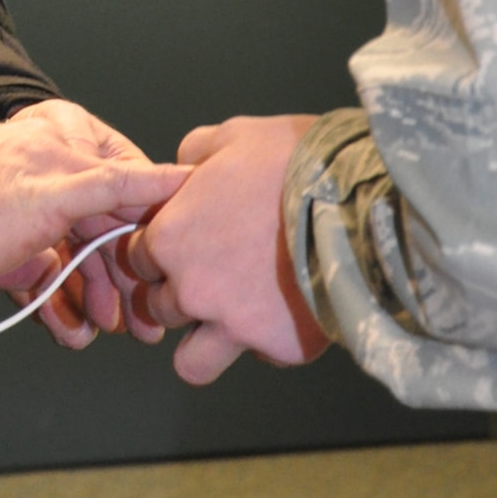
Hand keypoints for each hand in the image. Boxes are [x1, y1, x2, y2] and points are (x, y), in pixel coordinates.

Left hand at [0, 98, 187, 309]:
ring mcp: (23, 213)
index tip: (173, 264)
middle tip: (142, 322)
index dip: (152, 227)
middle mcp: (46, 173)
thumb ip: (116, 187)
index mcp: (62, 142)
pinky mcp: (1, 250)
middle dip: (121, 277)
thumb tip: (178, 176)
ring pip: (74, 257)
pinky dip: (56, 305)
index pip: (128, 182)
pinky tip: (67, 330)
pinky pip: (42, 278)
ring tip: (99, 329)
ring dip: (90, 298)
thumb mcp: (52, 193)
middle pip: (102, 227)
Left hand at [124, 115, 328, 384]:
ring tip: (235, 316)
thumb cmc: (292, 161)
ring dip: (207, 341)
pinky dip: (269, 339)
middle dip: (182, 293)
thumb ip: (193, 154)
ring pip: (193, 363)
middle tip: (216, 275)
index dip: (159, 250)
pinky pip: (262, 356)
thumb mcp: (232, 135)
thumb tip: (187, 167)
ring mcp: (235, 326)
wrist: (359, 199)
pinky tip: (289, 306)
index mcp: (170, 240)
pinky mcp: (280, 348)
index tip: (185, 244)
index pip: (137, 260)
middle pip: (161, 310)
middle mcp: (193, 291)